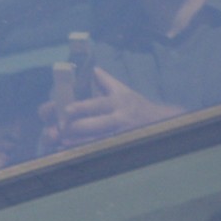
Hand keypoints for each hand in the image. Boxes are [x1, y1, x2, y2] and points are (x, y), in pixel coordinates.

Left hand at [40, 68, 182, 150]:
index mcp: (117, 102)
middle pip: (95, 125)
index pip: (98, 104)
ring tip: (62, 142)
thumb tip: (91, 68)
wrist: (161, 124)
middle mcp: (119, 119)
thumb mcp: (123, 90)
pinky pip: (99, 150)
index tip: (68, 109)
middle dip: (76, 127)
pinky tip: (71, 151)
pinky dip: (84, 150)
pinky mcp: (119, 147)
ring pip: (96, 140)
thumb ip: (105, 80)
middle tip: (60, 128)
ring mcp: (120, 135)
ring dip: (77, 142)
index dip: (83, 107)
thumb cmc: (136, 106)